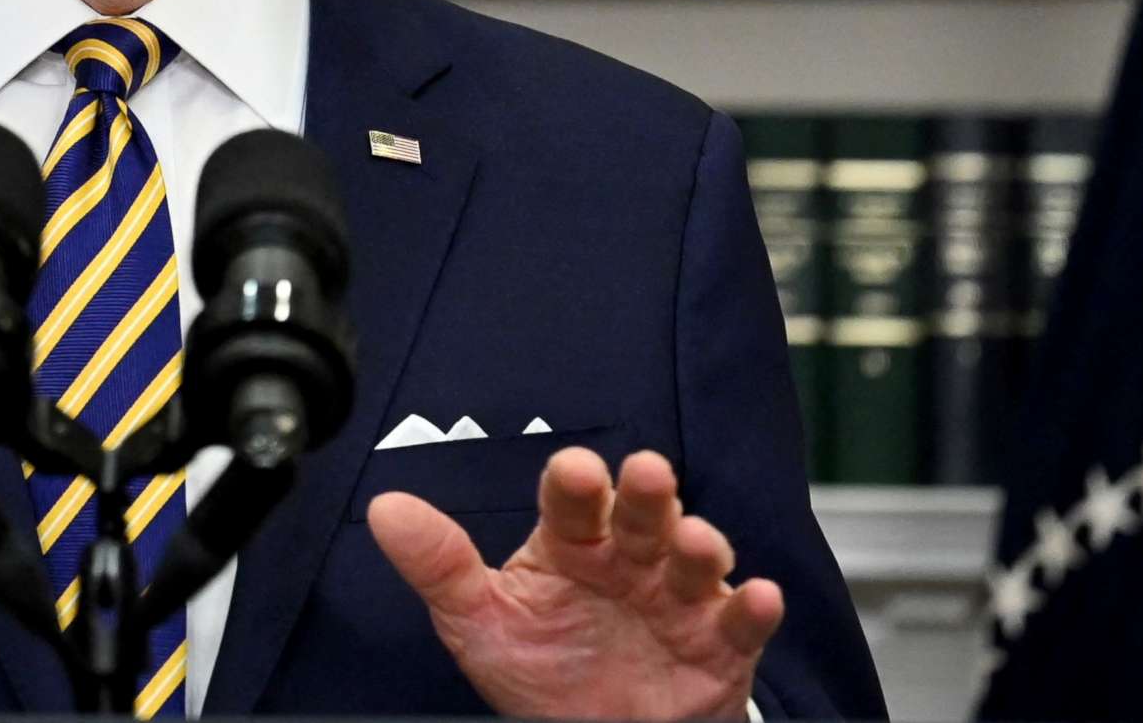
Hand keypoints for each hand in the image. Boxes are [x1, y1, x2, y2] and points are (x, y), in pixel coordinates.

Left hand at [367, 447, 781, 721]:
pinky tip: (757, 598)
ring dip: (700, 545)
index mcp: (572, 545)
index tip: (574, 470)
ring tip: (695, 542)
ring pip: (695, 560)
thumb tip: (385, 509)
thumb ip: (439, 566)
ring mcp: (678, 599)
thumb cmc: (543, 671)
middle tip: (646, 474)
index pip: (572, 502)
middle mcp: (630, 560)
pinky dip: (752, 609)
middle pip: (641, 516)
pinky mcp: (719, 646)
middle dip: (646, 494)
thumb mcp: (481, 622)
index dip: (575, 484)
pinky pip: (740, 623)